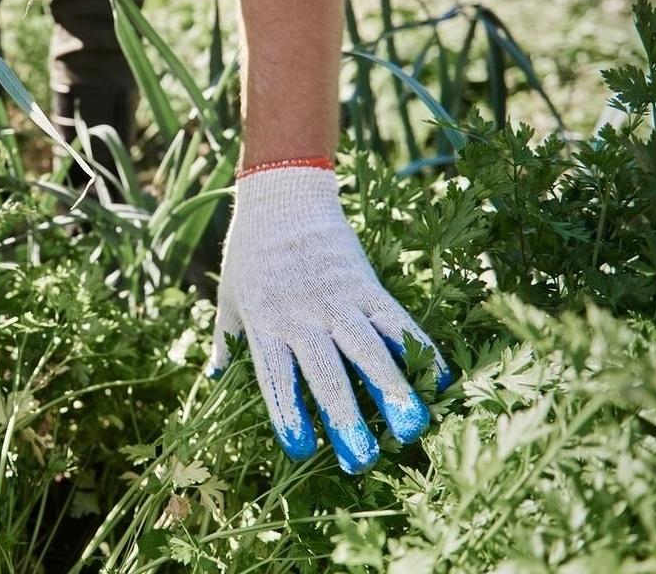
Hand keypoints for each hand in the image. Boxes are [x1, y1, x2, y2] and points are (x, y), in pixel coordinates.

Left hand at [211, 164, 452, 473]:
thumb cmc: (250, 253)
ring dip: (392, 388)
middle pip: (326, 370)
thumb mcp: (229, 297)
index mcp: (265, 321)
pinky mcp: (367, 284)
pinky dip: (419, 349)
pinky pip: (397, 320)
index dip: (288, 412)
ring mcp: (338, 298)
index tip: (301, 449)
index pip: (276, 374)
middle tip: (361, 460)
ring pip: (368, 348)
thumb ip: (227, 341)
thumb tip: (217, 380)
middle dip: (344, 417)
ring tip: (412, 427)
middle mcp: (302, 313)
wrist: (282, 195)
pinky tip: (439, 380)